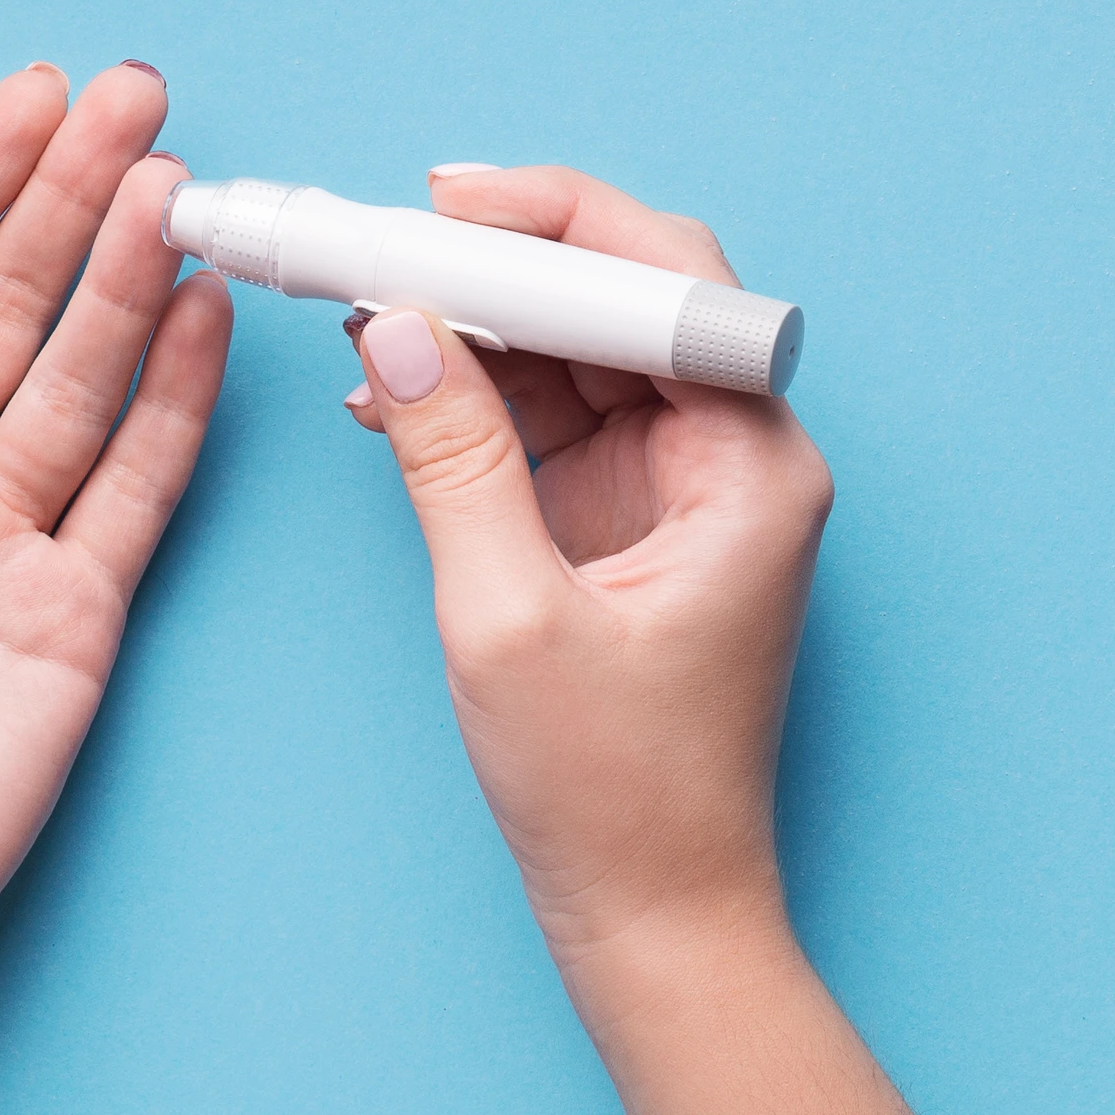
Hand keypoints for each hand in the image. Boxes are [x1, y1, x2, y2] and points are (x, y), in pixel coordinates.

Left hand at [0, 62, 232, 1051]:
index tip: (32, 100)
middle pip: (6, 303)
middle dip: (72, 197)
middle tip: (140, 99)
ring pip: (77, 375)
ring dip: (129, 278)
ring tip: (184, 186)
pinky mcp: (73, 609)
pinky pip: (134, 483)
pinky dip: (173, 399)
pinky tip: (203, 317)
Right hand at [343, 167, 831, 971]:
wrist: (655, 914)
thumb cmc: (614, 789)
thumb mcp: (507, 616)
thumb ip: (453, 458)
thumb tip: (392, 327)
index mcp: (754, 465)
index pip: (667, 283)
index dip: (554, 223)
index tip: (443, 200)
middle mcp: (739, 455)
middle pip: (623, 299)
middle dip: (499, 262)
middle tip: (380, 238)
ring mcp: (686, 485)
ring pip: (580, 349)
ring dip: (474, 326)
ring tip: (360, 308)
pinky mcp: (634, 518)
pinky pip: (557, 415)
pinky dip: (477, 395)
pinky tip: (390, 392)